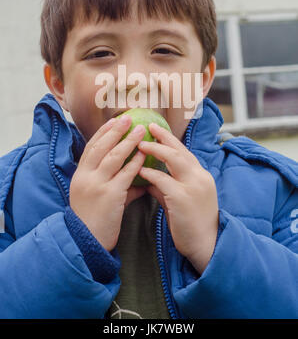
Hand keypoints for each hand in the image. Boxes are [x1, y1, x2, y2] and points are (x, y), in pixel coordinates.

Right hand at [69, 115, 146, 250]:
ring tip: (140, 130)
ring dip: (128, 141)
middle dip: (115, 131)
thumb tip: (138, 179)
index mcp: (80, 175)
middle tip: (128, 118)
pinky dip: (135, 163)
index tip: (114, 121)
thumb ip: (114, 184)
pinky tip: (143, 154)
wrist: (85, 242)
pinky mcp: (109, 195)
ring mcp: (97, 185)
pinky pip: (125, 174)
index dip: (103, 133)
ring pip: (113, 157)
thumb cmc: (93, 220)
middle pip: (101, 147)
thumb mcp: (96, 197)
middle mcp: (86, 176)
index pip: (91, 147)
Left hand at [137, 123, 218, 273]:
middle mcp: (199, 177)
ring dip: (156, 150)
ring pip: (174, 159)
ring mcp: (193, 186)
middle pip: (180, 150)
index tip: (157, 130)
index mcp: (201, 176)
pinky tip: (140, 170)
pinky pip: (163, 180)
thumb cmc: (192, 225)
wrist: (206, 246)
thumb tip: (150, 180)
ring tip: (140, 144)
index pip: (184, 152)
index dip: (170, 140)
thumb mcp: (180, 201)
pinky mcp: (183, 198)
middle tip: (149, 127)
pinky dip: (151, 173)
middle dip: (164, 137)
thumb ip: (167, 188)